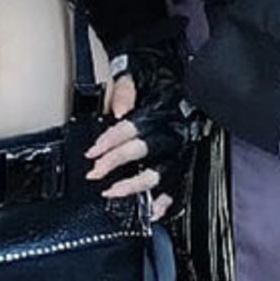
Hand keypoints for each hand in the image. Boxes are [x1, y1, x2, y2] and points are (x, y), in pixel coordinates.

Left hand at [85, 47, 198, 213]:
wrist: (187, 76)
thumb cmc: (158, 73)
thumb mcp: (137, 69)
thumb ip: (125, 88)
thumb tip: (118, 109)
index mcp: (158, 110)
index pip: (130, 128)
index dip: (109, 141)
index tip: (92, 152)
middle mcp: (170, 131)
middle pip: (142, 151)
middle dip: (116, 163)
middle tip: (95, 172)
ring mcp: (180, 148)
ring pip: (160, 172)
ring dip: (135, 185)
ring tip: (114, 192)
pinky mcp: (184, 160)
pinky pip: (178, 185)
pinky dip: (165, 201)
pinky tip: (152, 210)